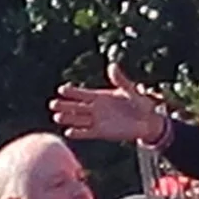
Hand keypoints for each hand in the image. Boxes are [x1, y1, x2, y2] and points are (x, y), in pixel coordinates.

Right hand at [52, 65, 170, 144]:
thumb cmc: (139, 103)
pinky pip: (87, 132)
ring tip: (56, 117)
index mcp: (100, 96)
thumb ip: (121, 80)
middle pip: (76, 106)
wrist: (147, 120)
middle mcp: (95, 108)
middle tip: (52, 104)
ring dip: (68, 118)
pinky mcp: (101, 132)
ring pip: (78, 119)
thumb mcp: (130, 90)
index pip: (82, 93)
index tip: (61, 89)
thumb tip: (112, 65)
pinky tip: (68, 133)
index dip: (72, 92)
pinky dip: (78, 133)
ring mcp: (97, 120)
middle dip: (65, 105)